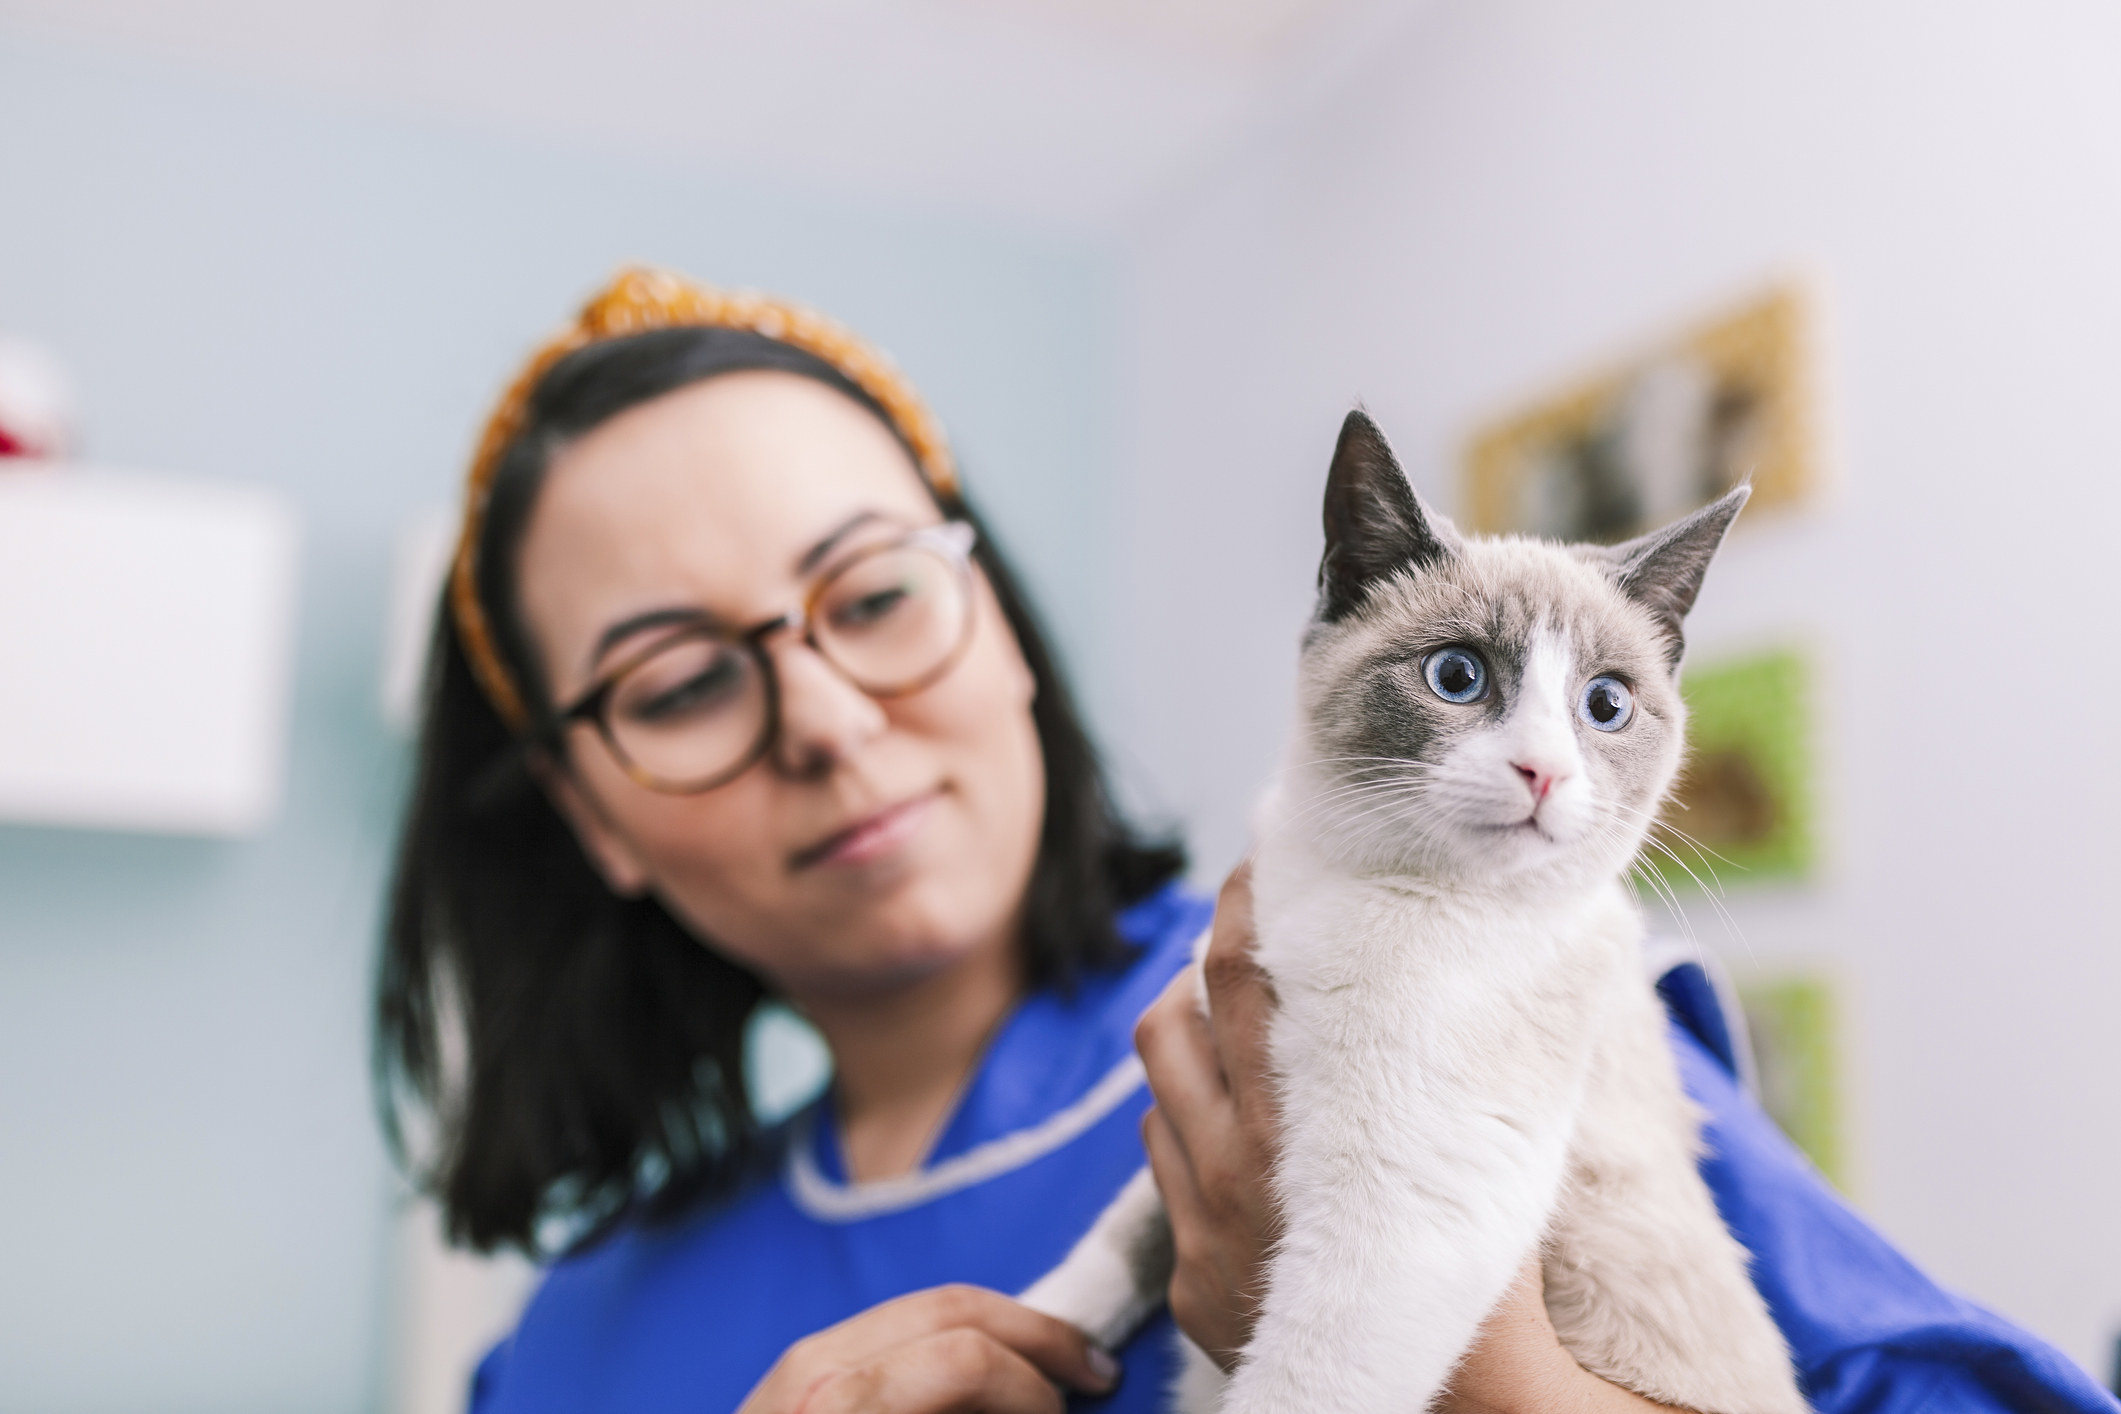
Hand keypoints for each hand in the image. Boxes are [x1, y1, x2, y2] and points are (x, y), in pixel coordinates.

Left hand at [736, 1284, 1120, 1413]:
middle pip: (949, 1309)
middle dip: (1035, 1335)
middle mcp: (815, 1369)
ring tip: (1050, 1367)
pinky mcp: (794, 1372)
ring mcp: (798, 1364)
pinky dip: (952, 1341)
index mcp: (841, 1405)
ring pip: (923, 1306)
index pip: (961, 1358)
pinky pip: (891, 1331)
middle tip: (1095, 1371)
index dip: (1033, 1389)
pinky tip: (986, 1375)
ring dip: (1001, 1331)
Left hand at [1137, 874, 1684, 1412]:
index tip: (1255, 863)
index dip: (1240, 908)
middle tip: (1235, 934)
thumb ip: (1479, 1068)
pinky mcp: (1187, 1280)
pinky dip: (1188, 1132)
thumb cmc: (1485, 1280)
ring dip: (1188, 1053)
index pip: (1242, 980)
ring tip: (1233, 1029)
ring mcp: (1200, 1228)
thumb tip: (1536, 966)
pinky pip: (1161, 1172)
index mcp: (1301, 1127)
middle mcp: (1234, 1170)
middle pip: (1169, 1024)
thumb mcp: (1487, 1159)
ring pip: (1156, 1097)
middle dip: (1195, 969)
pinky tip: (1235, 1128)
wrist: (1455, 1409)